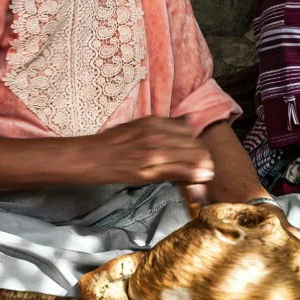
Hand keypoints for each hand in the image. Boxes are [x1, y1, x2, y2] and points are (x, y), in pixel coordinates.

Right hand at [85, 116, 214, 186]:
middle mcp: (156, 135)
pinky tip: (203, 178)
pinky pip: (179, 172)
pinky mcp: (150, 171)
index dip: (195, 141)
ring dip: (202, 165)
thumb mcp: (137, 125)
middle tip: (206, 163)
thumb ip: (161, 125)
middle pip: (192, 143)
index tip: (197, 150)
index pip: (187, 130)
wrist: (91, 157)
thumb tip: (186, 122)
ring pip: (190, 157)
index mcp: (153, 122)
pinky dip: (194, 175)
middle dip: (202, 154)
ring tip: (207, 172)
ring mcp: (154, 153)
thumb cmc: (111, 142)